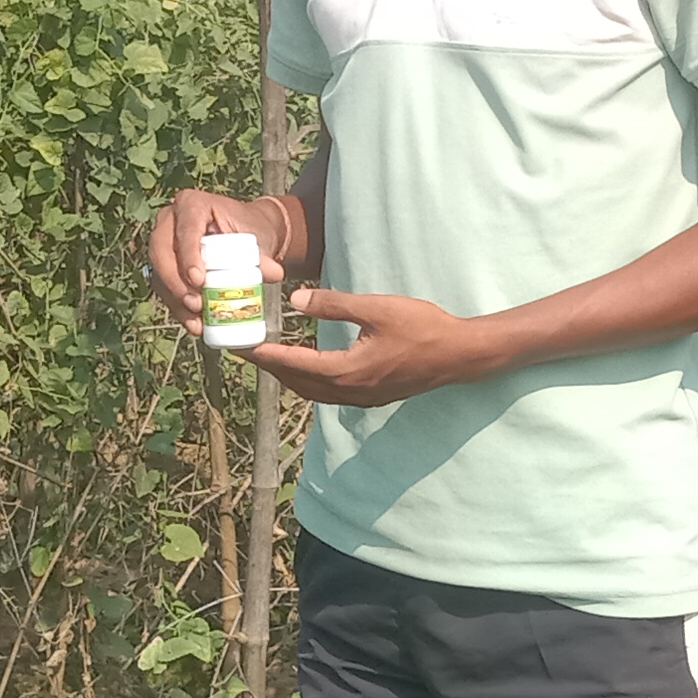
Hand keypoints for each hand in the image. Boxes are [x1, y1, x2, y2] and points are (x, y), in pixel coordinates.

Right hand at [143, 186, 292, 335]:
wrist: (242, 235)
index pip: (186, 230)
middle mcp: (171, 219)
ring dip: (174, 299)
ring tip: (195, 320)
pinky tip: (192, 323)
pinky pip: (162, 285)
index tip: (198, 280)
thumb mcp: (256, 239)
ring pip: (158, 271)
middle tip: (196, 304)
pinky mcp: (163, 263)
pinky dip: (176, 306)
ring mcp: (163, 241)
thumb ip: (263, 256)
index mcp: (193, 204)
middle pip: (162, 251)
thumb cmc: (248, 230)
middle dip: (176, 282)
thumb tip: (274, 273)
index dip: (188, 255)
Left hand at [249, 287, 495, 405]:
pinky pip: (327, 392)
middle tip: (243, 349)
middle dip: (268, 366)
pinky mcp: (370, 396)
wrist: (459, 354)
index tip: (238, 345)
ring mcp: (360, 398)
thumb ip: (334, 304)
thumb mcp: (376, 308)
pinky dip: (308, 380)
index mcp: (346, 371)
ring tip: (267, 357)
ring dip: (287, 375)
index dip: (263, 354)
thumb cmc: (422, 327)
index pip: (292, 363)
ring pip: (311, 391)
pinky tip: (305, 366)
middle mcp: (349, 391)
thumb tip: (296, 299)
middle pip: (296, 382)